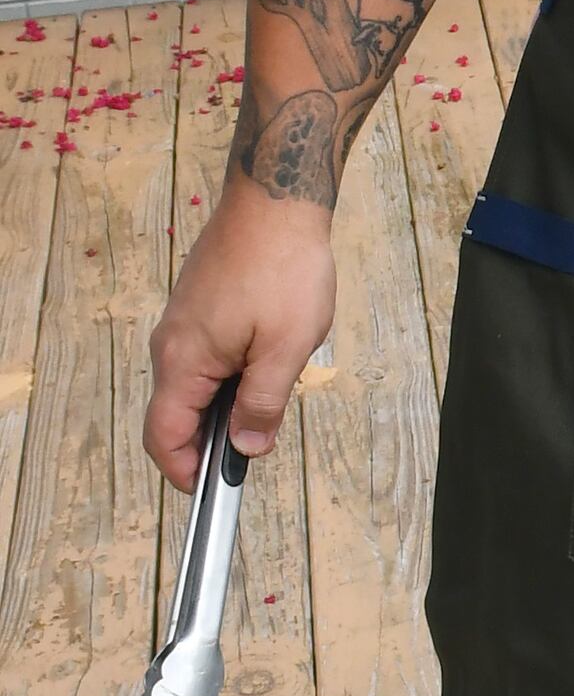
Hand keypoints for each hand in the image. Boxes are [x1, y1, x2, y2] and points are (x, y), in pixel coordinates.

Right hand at [145, 183, 335, 487]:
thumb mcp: (287, 347)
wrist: (275, 203)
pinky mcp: (199, 310)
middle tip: (255, 450)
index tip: (211, 492)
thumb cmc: (284, 268)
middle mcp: (171, 346)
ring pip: (194, 385)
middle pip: (176, 414)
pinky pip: (204, 358)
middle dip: (210, 440)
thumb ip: (263, 403)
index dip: (183, 471)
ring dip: (224, 404)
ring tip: (270, 401)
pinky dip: (228, 376)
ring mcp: (182, 325)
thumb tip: (246, 448)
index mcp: (183, 361)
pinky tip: (267, 365)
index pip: (164, 435)